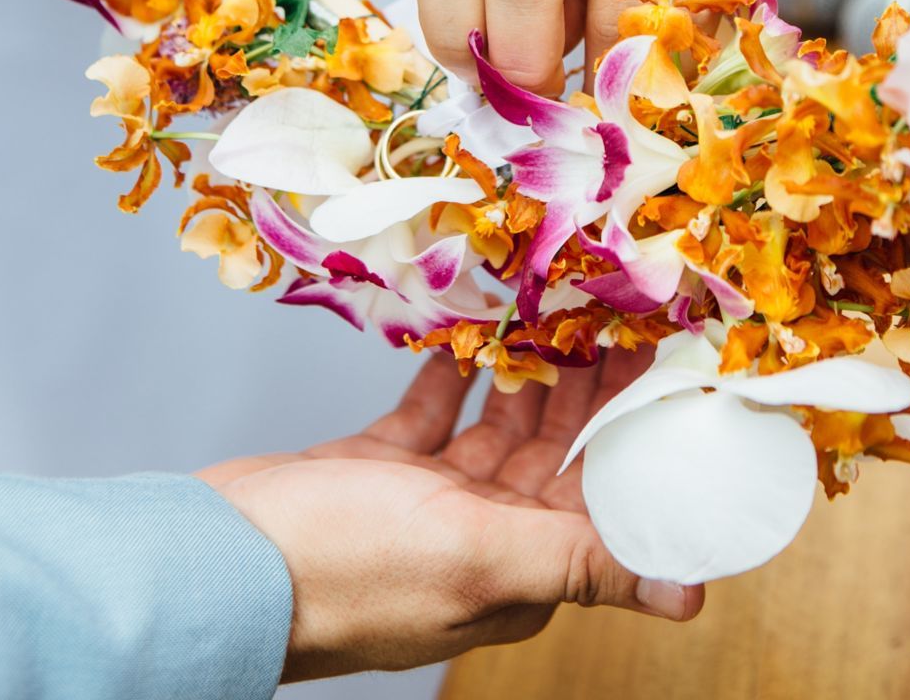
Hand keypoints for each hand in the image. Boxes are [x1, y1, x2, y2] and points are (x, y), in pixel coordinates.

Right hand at [199, 353, 701, 680]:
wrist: (221, 560)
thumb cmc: (347, 567)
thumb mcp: (477, 556)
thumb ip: (580, 563)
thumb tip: (688, 601)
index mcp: (520, 568)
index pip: (603, 500)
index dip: (638, 438)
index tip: (666, 371)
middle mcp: (484, 537)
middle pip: (557, 455)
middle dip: (592, 389)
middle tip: (621, 314)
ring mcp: (428, 501)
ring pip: (500, 425)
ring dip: (532, 371)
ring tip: (565, 308)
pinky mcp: (380, 466)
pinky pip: (435, 409)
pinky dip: (457, 370)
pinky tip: (478, 328)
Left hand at [414, 0, 791, 90]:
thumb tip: (496, 81)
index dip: (451, 33)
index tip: (476, 73)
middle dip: (522, 63)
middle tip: (539, 95)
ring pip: (613, 2)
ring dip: (603, 66)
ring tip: (605, 67)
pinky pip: (688, 6)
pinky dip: (667, 49)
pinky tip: (658, 40)